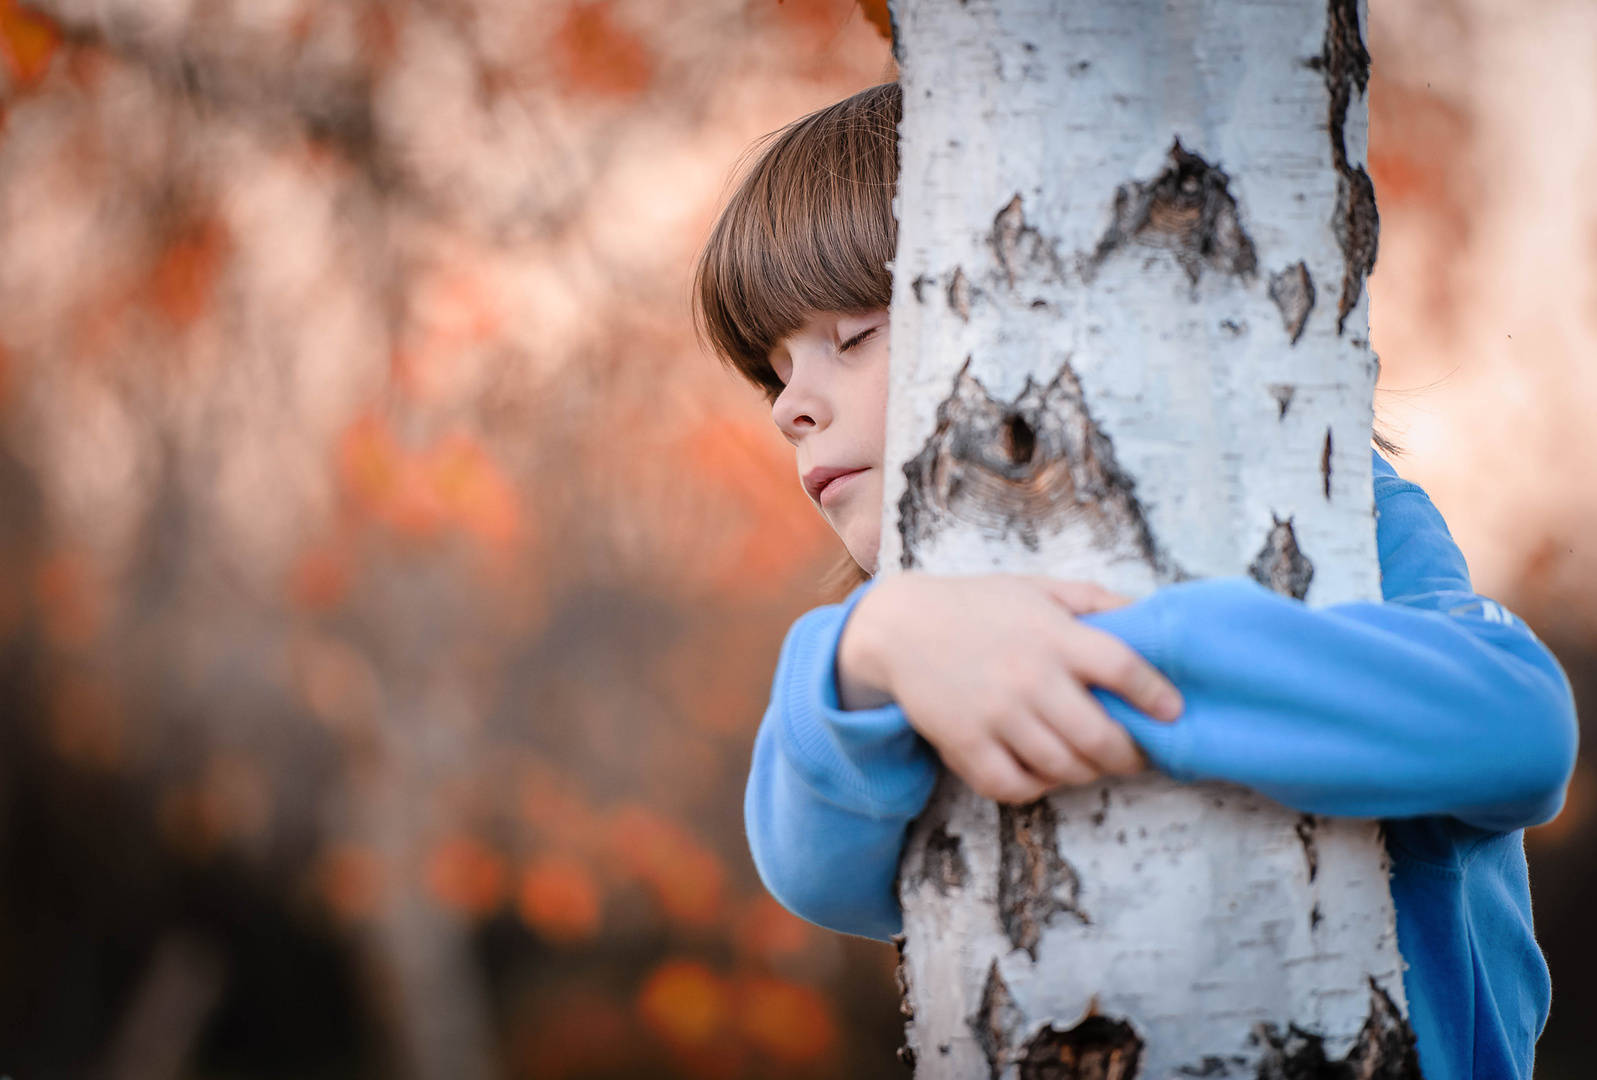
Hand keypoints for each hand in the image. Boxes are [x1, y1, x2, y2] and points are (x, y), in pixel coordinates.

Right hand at [837, 574, 1182, 803]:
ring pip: (1063, 768)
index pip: (1122, 668)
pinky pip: (1015, 786)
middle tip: (1134, 753)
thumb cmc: (977, 605)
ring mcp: (995, 714)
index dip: (1156, 695)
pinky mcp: (965, 743)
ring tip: (1092, 762)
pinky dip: (1038, 787)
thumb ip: (1096, 602)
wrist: (899, 626)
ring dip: (1088, 772)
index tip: (1173, 711)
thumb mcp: (1039, 589)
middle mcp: (1028, 677)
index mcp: (1052, 634)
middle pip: (1099, 736)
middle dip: (1128, 754)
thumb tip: (1150, 620)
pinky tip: (1045, 771)